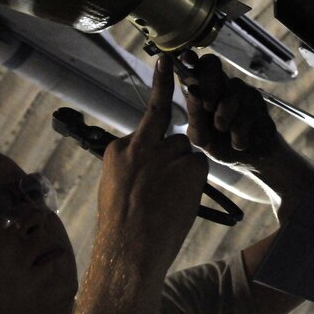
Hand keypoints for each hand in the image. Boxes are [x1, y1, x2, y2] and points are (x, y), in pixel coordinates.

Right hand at [96, 54, 207, 275]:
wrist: (130, 251)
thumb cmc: (122, 228)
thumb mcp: (115, 187)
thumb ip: (133, 163)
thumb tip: (150, 156)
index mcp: (119, 150)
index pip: (144, 123)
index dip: (158, 101)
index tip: (165, 63)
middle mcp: (141, 145)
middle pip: (165, 121)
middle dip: (167, 102)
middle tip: (170, 70)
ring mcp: (166, 154)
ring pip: (186, 149)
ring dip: (184, 168)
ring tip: (169, 197)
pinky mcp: (189, 165)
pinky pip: (199, 164)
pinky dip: (195, 179)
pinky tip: (181, 198)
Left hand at [181, 52, 279, 166]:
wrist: (249, 160)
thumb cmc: (220, 144)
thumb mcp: (200, 136)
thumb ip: (194, 114)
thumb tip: (192, 88)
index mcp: (201, 90)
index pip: (194, 65)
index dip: (190, 58)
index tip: (186, 57)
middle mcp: (220, 85)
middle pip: (211, 64)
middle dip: (208, 85)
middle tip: (208, 107)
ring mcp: (241, 91)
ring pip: (230, 92)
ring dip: (224, 119)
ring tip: (225, 132)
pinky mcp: (258, 102)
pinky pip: (246, 113)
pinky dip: (239, 134)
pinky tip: (239, 141)